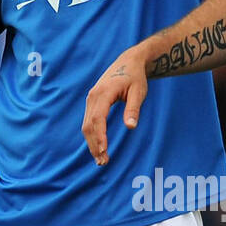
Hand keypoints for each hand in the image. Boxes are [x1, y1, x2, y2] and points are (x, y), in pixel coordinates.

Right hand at [82, 50, 148, 164]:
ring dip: (92, 143)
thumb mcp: (139, 92)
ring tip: (101, 160)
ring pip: (86, 125)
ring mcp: (91, 99)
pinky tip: (99, 148)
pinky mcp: (92, 102)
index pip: (98, 119)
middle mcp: (93, 96)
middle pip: (89, 125)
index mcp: (103, 93)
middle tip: (103, 162)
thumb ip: (134, 109)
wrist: (128, 62)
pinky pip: (89, 122)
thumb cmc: (136, 77)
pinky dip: (92, 136)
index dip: (100, 136)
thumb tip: (131, 127)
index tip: (104, 151)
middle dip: (94, 145)